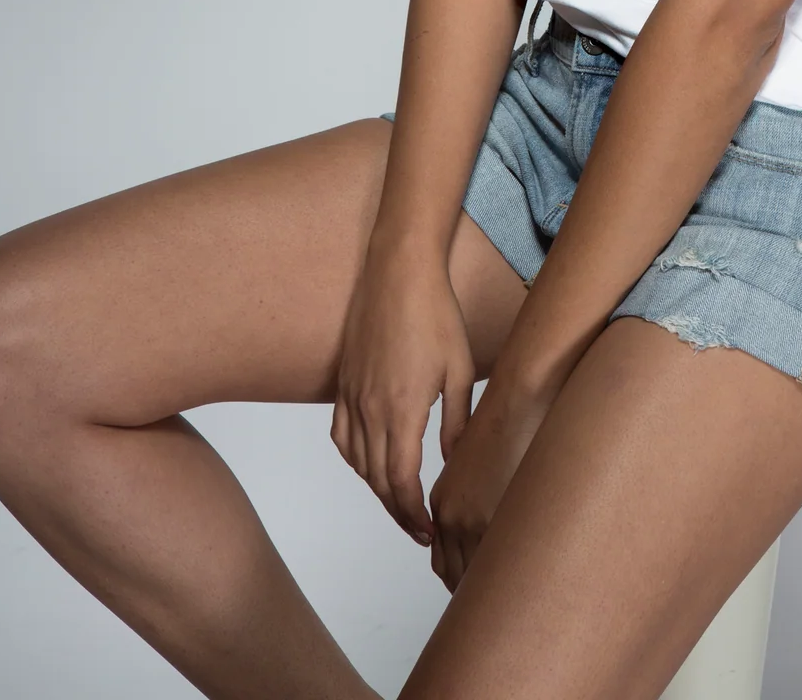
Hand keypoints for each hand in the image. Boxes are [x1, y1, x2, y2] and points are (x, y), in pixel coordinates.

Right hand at [331, 240, 476, 544]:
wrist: (399, 271)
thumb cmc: (435, 314)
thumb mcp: (460, 370)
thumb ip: (457, 423)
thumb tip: (456, 465)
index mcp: (403, 409)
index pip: (401, 481)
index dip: (413, 514)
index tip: (428, 530)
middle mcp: (371, 408)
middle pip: (377, 479)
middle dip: (398, 510)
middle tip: (419, 529)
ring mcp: (352, 395)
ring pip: (357, 461)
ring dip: (377, 489)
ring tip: (401, 502)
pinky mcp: (344, 383)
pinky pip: (341, 435)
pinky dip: (354, 459)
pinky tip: (370, 464)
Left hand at [427, 369, 554, 591]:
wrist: (520, 398)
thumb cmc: (510, 423)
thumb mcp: (482, 463)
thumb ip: (477, 495)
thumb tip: (492, 519)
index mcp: (445, 499)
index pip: (443, 558)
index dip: (458, 577)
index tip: (473, 588)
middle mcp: (449, 514)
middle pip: (452, 572)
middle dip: (467, 591)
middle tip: (488, 605)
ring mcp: (468, 520)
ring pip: (466, 575)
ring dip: (482, 590)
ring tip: (505, 601)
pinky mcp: (490, 518)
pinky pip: (487, 565)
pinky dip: (497, 579)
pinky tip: (516, 584)